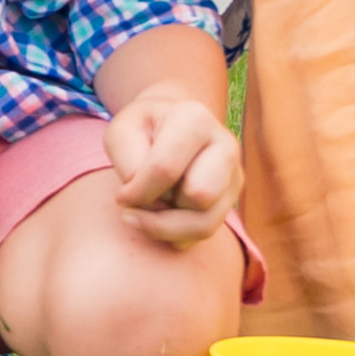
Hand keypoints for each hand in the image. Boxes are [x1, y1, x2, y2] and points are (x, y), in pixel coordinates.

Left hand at [100, 83, 240, 250]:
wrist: (169, 128)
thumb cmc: (141, 131)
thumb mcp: (120, 132)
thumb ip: (127, 160)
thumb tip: (143, 197)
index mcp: (195, 120)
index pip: (166, 168)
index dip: (137, 191)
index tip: (121, 195)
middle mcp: (225, 147)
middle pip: (198, 196)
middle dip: (162, 206)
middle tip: (144, 197)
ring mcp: (234, 176)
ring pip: (205, 223)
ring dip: (168, 226)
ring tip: (150, 212)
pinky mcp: (231, 200)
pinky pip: (204, 234)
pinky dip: (176, 235)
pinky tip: (164, 216)